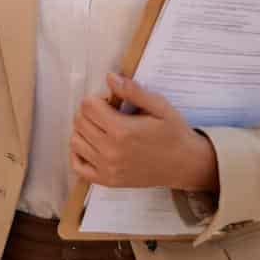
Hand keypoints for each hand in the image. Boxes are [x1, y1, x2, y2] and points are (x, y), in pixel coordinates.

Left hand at [70, 74, 218, 191]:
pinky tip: (93, 145)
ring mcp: (107, 169)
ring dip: (84, 130)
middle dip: (91, 112)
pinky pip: (78, 166)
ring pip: (75, 141)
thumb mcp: (159, 106)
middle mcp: (110, 151)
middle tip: (109, 114)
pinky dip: (79, 153)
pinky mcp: (107, 181)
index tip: (113, 103)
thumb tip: (110, 77)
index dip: (99, 98)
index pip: (87, 105)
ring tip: (103, 129)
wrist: (185, 164)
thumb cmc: (173, 133)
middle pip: (79, 121)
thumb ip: (133, 91)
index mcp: (122, 131)